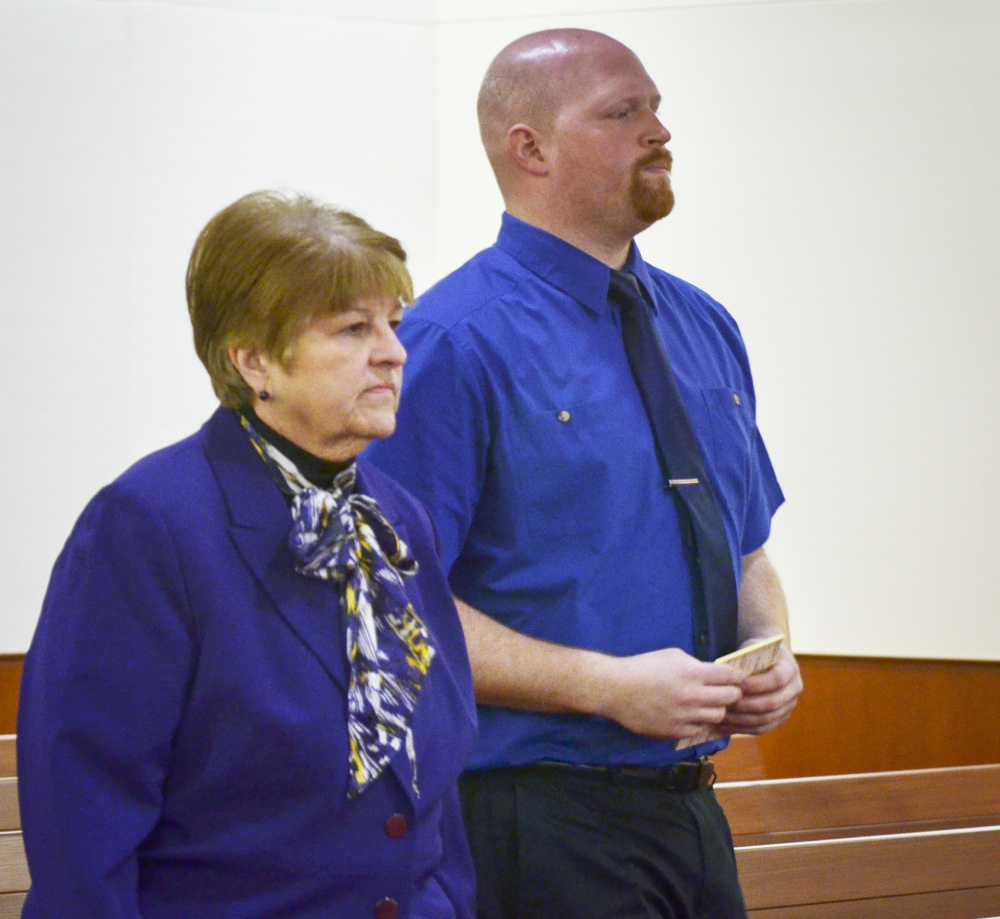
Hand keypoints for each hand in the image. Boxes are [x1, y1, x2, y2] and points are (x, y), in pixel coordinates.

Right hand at [595, 647, 744, 740]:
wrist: (618, 689)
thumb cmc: (643, 666)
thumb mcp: (672, 656)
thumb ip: (696, 665)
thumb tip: (712, 674)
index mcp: (693, 672)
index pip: (731, 676)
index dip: (738, 677)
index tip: (739, 678)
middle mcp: (694, 695)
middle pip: (731, 698)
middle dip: (732, 693)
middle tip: (726, 691)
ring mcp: (686, 716)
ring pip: (719, 716)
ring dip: (716, 708)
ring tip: (707, 704)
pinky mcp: (677, 731)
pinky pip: (701, 728)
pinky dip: (699, 722)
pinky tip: (691, 715)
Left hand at [717, 646, 801, 735]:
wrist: (766, 659)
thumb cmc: (753, 652)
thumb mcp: (750, 649)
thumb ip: (744, 660)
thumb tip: (727, 677)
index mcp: (789, 668)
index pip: (777, 679)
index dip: (758, 684)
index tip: (738, 685)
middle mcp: (794, 688)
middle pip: (773, 703)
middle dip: (747, 705)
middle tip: (725, 703)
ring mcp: (789, 705)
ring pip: (767, 719)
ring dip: (742, 720)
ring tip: (721, 716)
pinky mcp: (780, 718)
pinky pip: (762, 728)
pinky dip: (743, 729)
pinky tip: (725, 726)